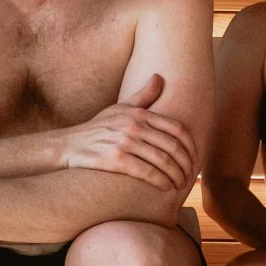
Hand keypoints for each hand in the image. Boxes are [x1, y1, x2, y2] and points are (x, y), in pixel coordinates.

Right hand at [57, 75, 198, 192]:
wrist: (69, 145)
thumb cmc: (98, 127)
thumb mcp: (120, 107)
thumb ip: (143, 95)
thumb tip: (160, 77)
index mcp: (139, 113)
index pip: (176, 128)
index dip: (191, 145)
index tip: (195, 158)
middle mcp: (134, 126)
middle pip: (172, 146)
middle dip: (186, 164)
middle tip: (190, 175)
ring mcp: (124, 142)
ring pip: (162, 161)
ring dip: (176, 175)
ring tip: (181, 184)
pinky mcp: (116, 160)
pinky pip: (147, 172)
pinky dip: (161, 181)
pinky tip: (167, 187)